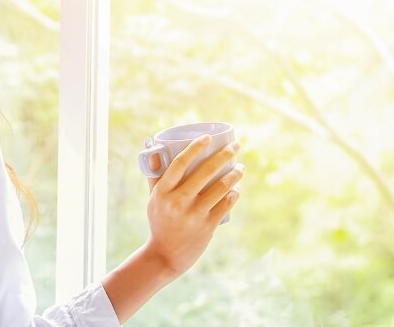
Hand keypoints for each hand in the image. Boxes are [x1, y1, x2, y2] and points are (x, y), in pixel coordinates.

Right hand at [143, 135, 243, 276]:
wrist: (165, 255)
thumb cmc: (159, 222)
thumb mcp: (153, 200)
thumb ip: (155, 178)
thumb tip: (155, 153)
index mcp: (163, 191)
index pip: (179, 163)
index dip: (195, 148)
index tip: (208, 137)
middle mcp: (178, 201)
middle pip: (205, 171)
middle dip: (224, 155)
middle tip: (235, 146)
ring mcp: (193, 214)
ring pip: (220, 187)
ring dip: (234, 175)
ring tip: (240, 168)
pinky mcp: (207, 226)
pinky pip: (225, 205)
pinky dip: (233, 195)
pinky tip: (237, 189)